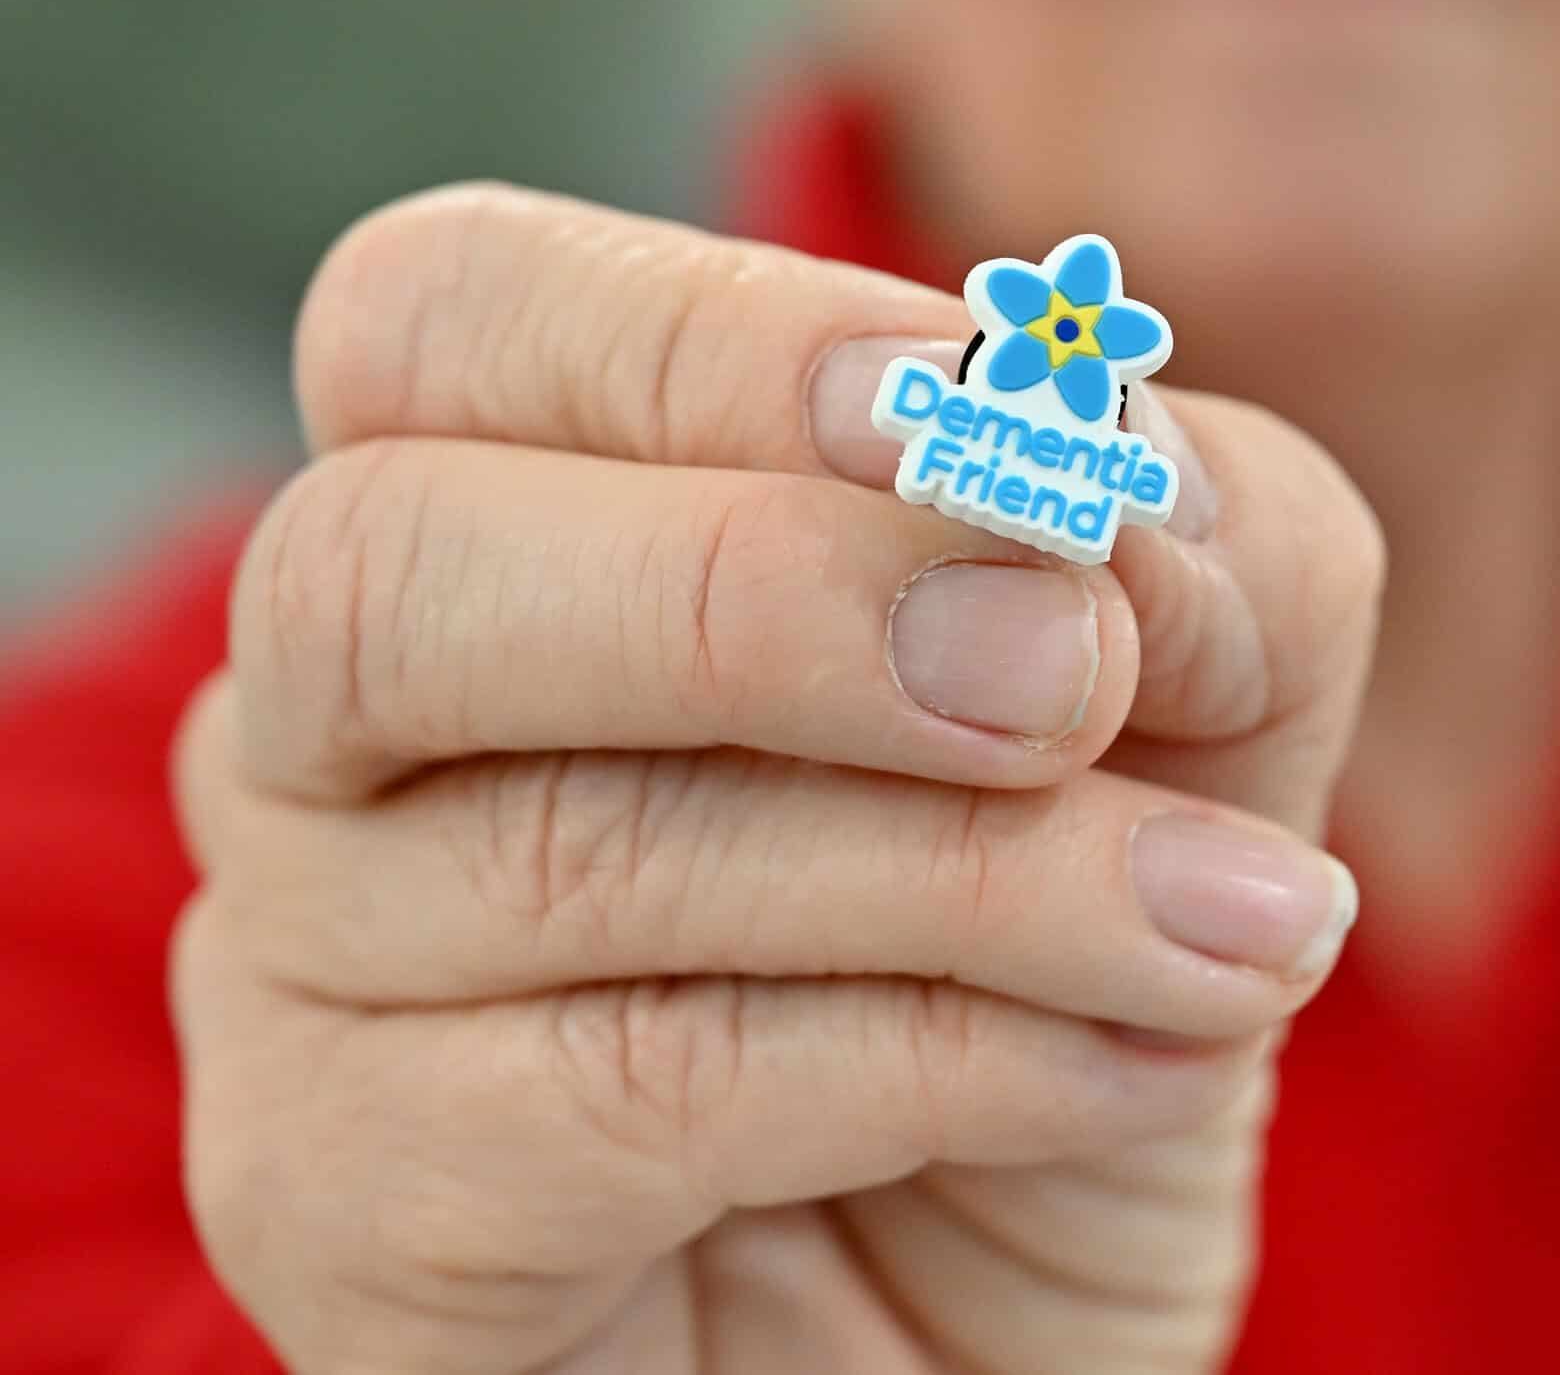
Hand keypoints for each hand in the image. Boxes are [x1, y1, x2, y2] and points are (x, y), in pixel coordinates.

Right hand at [172, 184, 1382, 1373]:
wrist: (991, 1312)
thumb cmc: (1044, 961)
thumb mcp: (1193, 714)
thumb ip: (1198, 550)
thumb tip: (1126, 495)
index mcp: (500, 513)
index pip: (457, 317)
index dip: (718, 340)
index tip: (1004, 422)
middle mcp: (334, 724)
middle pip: (384, 562)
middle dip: (763, 593)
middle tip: (1072, 676)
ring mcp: (297, 971)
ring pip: (574, 845)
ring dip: (969, 871)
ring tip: (1230, 930)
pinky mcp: (341, 1205)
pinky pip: (639, 1089)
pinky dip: (951, 1057)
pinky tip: (1131, 1070)